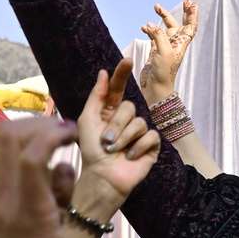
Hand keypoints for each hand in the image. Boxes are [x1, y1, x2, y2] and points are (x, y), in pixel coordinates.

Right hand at [0, 116, 77, 237]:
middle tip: (62, 131)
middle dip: (34, 121)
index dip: (15, 128)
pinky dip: (55, 136)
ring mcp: (6, 203)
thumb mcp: (35, 231)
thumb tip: (62, 169)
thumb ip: (43, 199)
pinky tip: (72, 139)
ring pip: (14, 135)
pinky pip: (37, 154)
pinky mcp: (30, 210)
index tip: (47, 135)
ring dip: (47, 126)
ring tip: (69, 134)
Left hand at [72, 62, 159, 208]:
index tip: (127, 60)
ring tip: (115, 151)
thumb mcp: (87, 120)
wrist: (102, 177)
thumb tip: (104, 72)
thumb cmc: (92, 151)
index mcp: (110, 111)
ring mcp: (139, 132)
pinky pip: (151, 136)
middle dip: (116, 124)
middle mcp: (126, 119)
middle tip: (106, 141)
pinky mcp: (151, 146)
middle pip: (129, 107)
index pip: (118, 88)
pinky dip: (138, 147)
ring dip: (124, 138)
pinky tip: (130, 157)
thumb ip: (96, 96)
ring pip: (139, 122)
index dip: (122, 74)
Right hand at [139, 0, 199, 104]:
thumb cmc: (164, 72)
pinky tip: (143, 27)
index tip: (192, 4)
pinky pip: (153, 36)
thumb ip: (159, 36)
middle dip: (181, 13)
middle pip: (179, 24)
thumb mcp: (164, 51)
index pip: (190, 26)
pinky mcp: (154, 51)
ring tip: (156, 7)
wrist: (156, 87)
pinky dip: (149, 30)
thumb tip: (151, 24)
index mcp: (181, 44)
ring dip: (162, 17)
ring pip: (165, 28)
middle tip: (184, 1)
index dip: (192, 15)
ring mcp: (164, 47)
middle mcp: (174, 44)